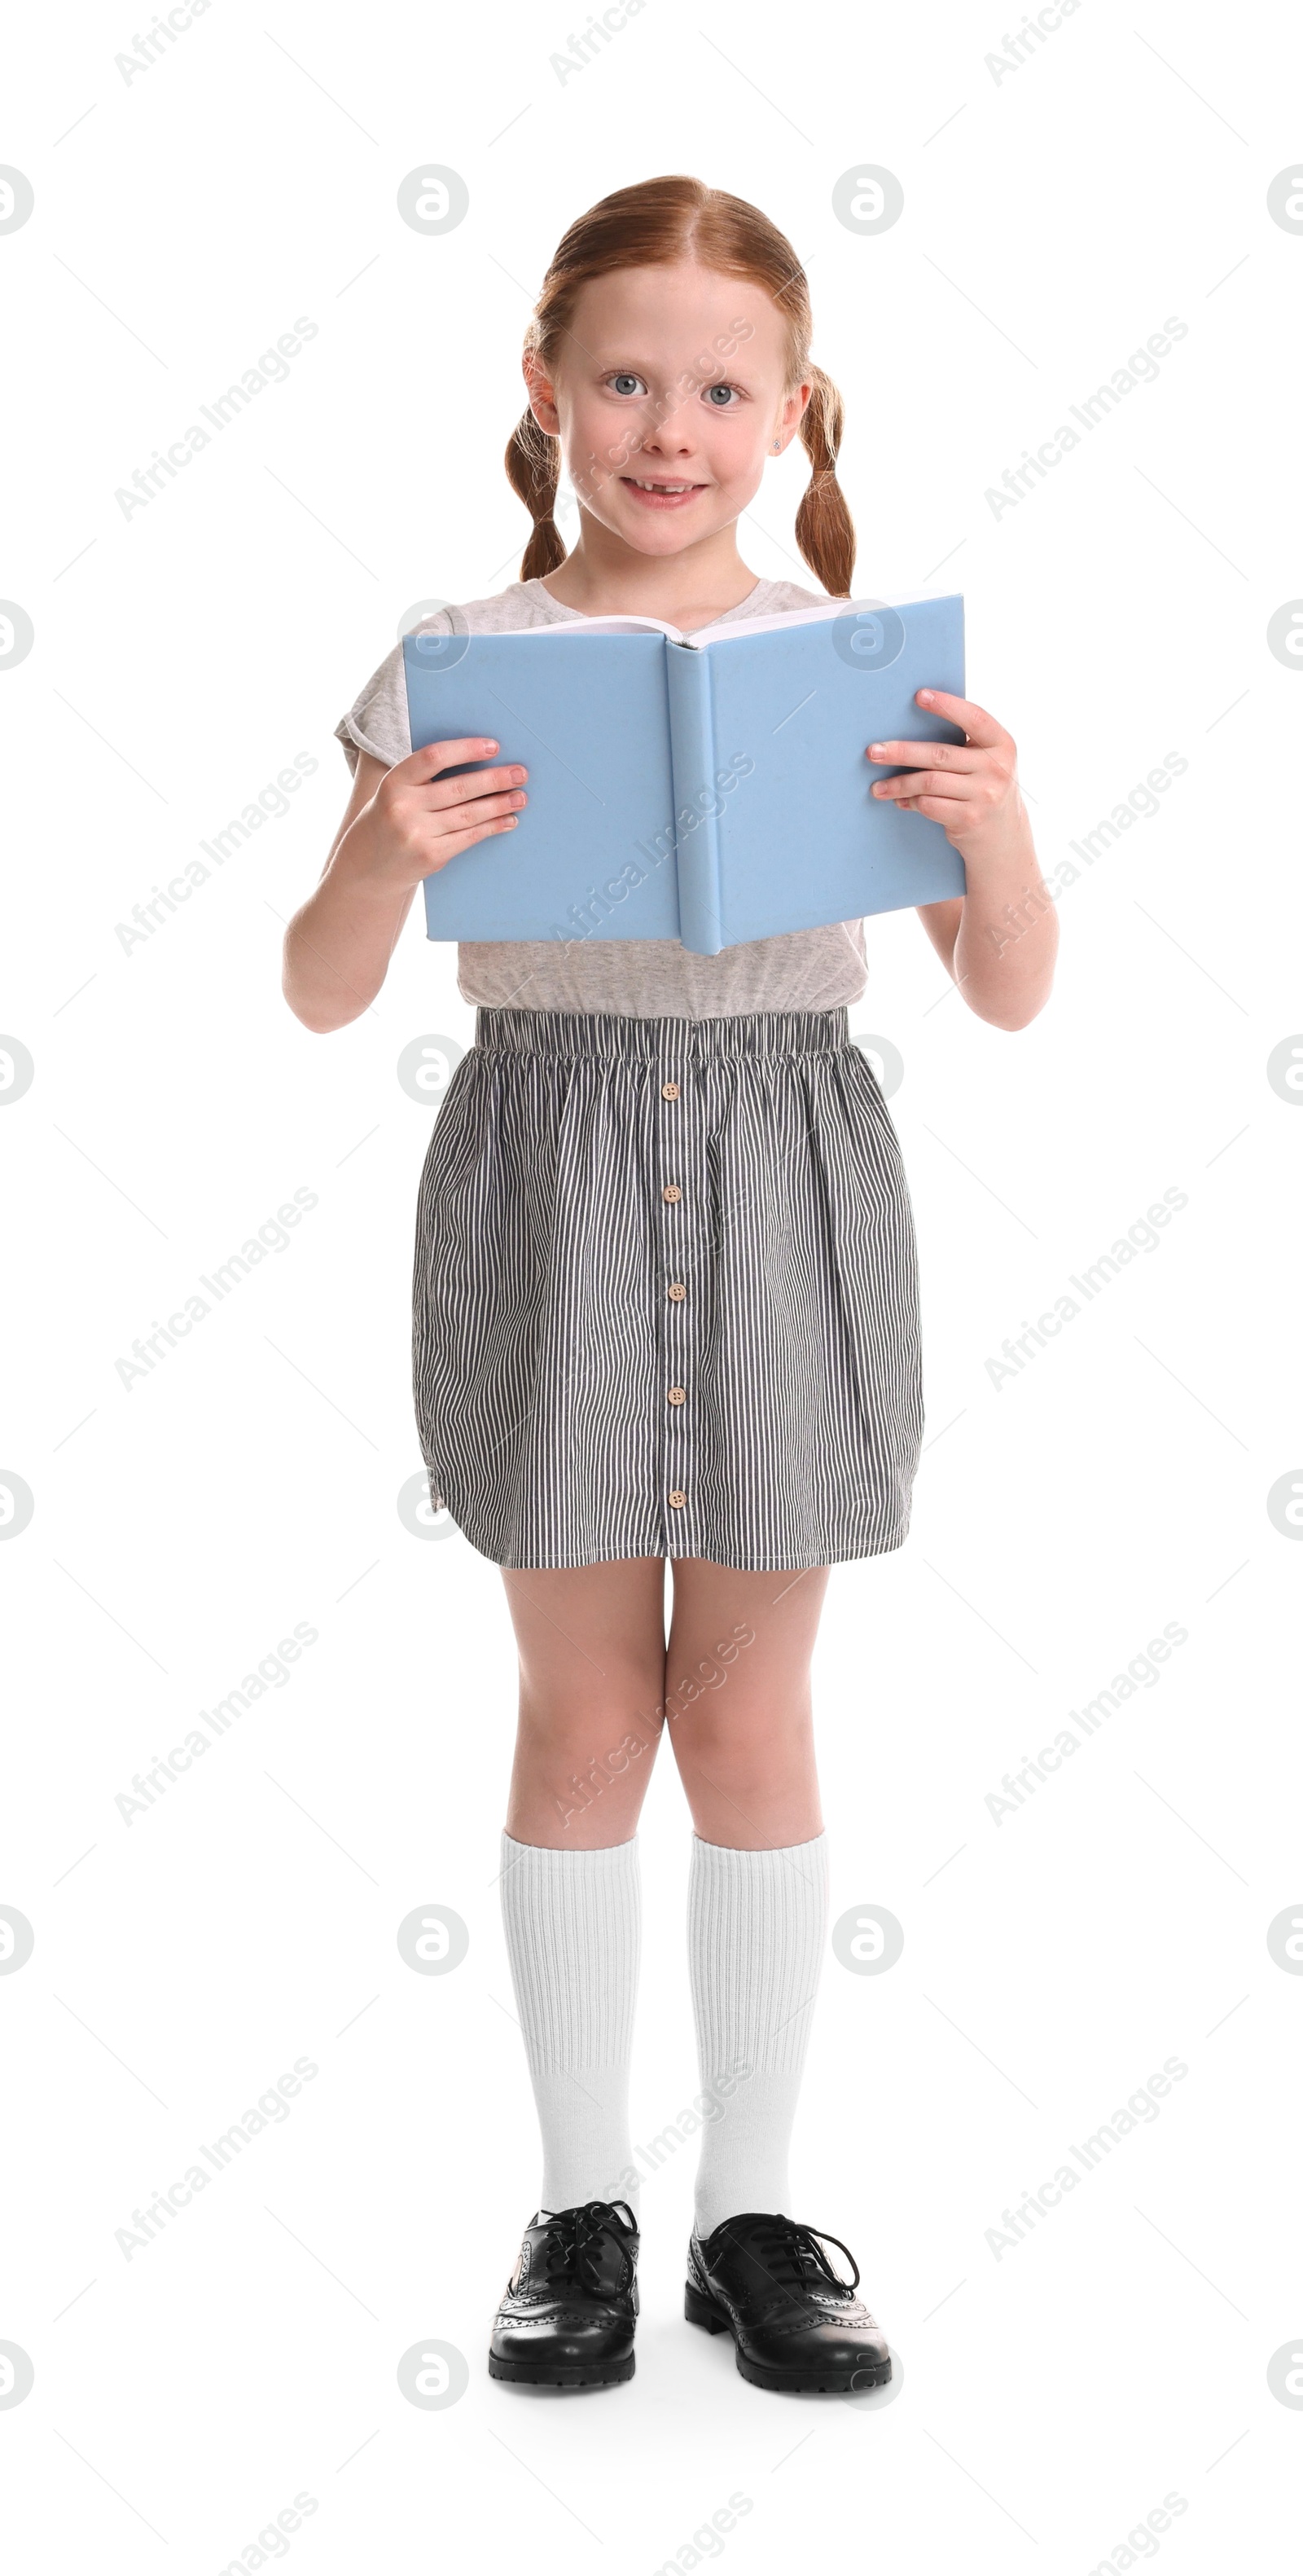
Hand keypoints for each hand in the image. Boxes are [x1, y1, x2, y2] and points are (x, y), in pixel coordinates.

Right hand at [353, 736, 528, 890]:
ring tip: (521, 796)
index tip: (494, 746)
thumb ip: (424, 776)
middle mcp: (404, 807)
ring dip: (499, 804)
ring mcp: (417, 834)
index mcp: (394, 782)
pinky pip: (469, 837)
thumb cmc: (389, 819)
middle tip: (521, 773)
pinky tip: (508, 820)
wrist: (367, 866)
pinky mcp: (431, 855)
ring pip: (469, 814)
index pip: (434, 757)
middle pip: (459, 788)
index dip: (466, 749)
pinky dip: (492, 827)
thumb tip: (478, 760)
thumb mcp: (395, 791)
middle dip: (494, 779)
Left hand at [866, 691, 1021, 859]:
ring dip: (898, 784)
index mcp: (1002, 744)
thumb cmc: (984, 788)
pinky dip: (910, 802)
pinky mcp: (969, 819)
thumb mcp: (986, 761)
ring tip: (878, 787)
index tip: (919, 696)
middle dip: (902, 752)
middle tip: (873, 752)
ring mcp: (985, 795)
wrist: (1003, 835)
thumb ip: (964, 744)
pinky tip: (901, 801)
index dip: (946, 706)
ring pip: (929, 782)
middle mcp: (997, 768)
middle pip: (939, 754)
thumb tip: (910, 729)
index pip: (974, 718)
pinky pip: (929, 805)